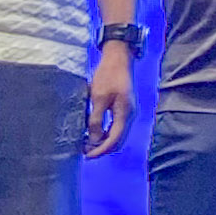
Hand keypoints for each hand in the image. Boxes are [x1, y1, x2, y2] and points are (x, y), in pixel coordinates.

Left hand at [83, 42, 134, 157]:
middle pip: (119, 141)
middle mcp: (130, 115)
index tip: (87, 155)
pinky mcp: (125, 108)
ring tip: (87, 142)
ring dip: (104, 141)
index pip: (114, 140)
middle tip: (85, 151)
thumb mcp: (98, 97)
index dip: (100, 150)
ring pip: (119, 135)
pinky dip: (107, 133)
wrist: (119, 58)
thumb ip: (96, 120)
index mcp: (125, 114)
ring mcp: (129, 112)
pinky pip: (118, 127)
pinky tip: (95, 131)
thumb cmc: (108, 75)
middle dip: (102, 148)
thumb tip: (93, 139)